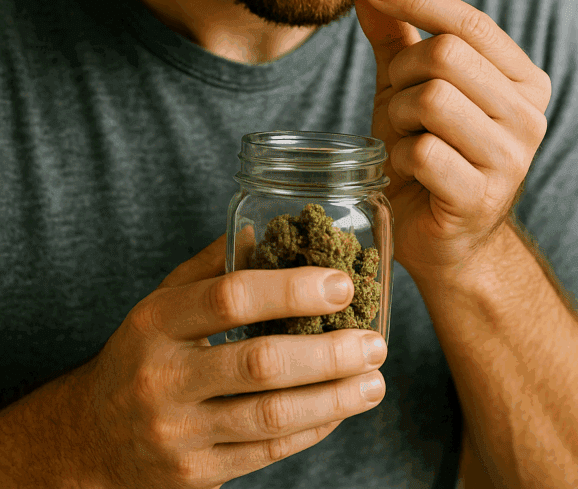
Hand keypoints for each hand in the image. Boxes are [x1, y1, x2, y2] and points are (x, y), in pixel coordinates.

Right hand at [60, 237, 386, 488]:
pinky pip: (268, 451)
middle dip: (328, 352)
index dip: (291, 288)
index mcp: (157, 322)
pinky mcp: (197, 473)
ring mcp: (180, 432)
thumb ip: (214, 266)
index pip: (229, 298)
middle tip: (375, 341)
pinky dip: (313, 427)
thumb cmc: (143, 354)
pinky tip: (342, 407)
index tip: (341, 284)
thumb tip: (269, 225)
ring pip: (271, 416)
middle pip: (260, 363)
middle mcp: (165, 378)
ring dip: (333, 397)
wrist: (93, 438)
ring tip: (374, 379)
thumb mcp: (163, 301)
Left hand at [354, 0, 551, 279]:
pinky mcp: (480, 198)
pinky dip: (399, 156)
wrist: (442, 238)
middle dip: (402, 73)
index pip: (471, 21)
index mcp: (524, 80)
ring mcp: (511, 160)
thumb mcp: (410, 86)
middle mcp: (529, 116)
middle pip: (446, 55)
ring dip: (398, 116)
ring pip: (432, 100)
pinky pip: (423, 151)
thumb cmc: (430, 153)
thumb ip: (396, 37)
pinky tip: (407, 171)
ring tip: (403, 137)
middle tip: (394, 99)